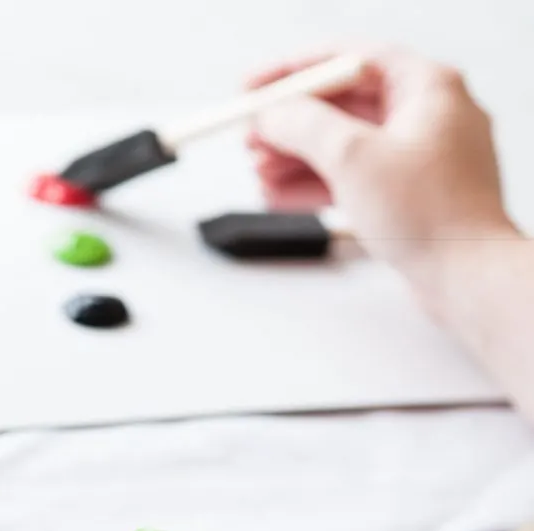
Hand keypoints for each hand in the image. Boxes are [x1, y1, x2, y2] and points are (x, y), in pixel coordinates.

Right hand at [249, 46, 516, 300]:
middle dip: (292, 125)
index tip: (256, 89)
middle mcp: (427, 118)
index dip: (294, 73)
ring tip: (261, 173)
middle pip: (343, 106)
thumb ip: (304, 126)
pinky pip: (356, 181)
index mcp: (427, 88)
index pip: (348, 61)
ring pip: (346, 148)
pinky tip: (282, 197)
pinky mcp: (411, 198)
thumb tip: (274, 115)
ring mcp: (419, 161)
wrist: (467, 278)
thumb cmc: (434, 216)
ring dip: (298, 159)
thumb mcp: (353, 157)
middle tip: (253, 137)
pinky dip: (319, 186)